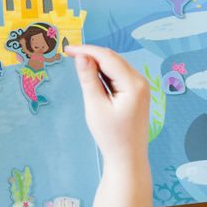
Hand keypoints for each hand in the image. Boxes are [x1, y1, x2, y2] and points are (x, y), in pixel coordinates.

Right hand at [65, 45, 148, 162]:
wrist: (127, 157)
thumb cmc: (111, 136)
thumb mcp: (95, 106)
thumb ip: (88, 79)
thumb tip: (81, 56)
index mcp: (133, 84)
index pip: (107, 57)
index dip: (86, 50)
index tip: (66, 49)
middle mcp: (140, 81)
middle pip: (113, 59)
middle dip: (91, 54)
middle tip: (68, 54)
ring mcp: (140, 87)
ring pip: (115, 65)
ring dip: (97, 62)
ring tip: (77, 64)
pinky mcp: (136, 92)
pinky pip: (118, 75)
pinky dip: (104, 72)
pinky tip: (91, 75)